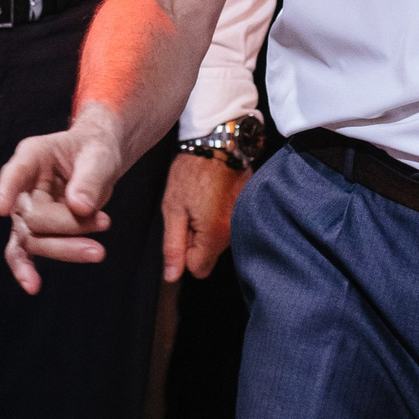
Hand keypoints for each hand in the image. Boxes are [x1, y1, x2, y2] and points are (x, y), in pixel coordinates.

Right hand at [0, 109, 123, 294]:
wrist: (99, 161)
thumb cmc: (96, 151)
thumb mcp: (101, 156)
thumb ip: (91, 178)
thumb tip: (80, 206)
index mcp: (33, 156)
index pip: (16, 171)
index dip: (7, 188)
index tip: (2, 208)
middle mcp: (22, 185)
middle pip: (32, 216)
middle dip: (68, 226)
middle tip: (106, 222)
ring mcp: (25, 210)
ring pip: (32, 239)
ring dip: (65, 249)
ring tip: (98, 252)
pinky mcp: (34, 231)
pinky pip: (23, 252)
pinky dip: (26, 269)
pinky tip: (32, 286)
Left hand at [162, 153, 246, 283]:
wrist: (218, 140)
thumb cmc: (192, 171)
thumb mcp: (173, 209)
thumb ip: (173, 246)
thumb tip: (172, 277)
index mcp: (214, 235)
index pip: (198, 269)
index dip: (185, 252)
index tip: (183, 228)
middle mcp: (233, 232)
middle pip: (210, 254)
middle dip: (197, 238)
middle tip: (191, 210)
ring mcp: (242, 219)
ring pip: (219, 238)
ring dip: (208, 226)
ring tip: (203, 198)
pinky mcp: (247, 206)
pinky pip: (230, 223)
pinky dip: (220, 214)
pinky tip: (214, 194)